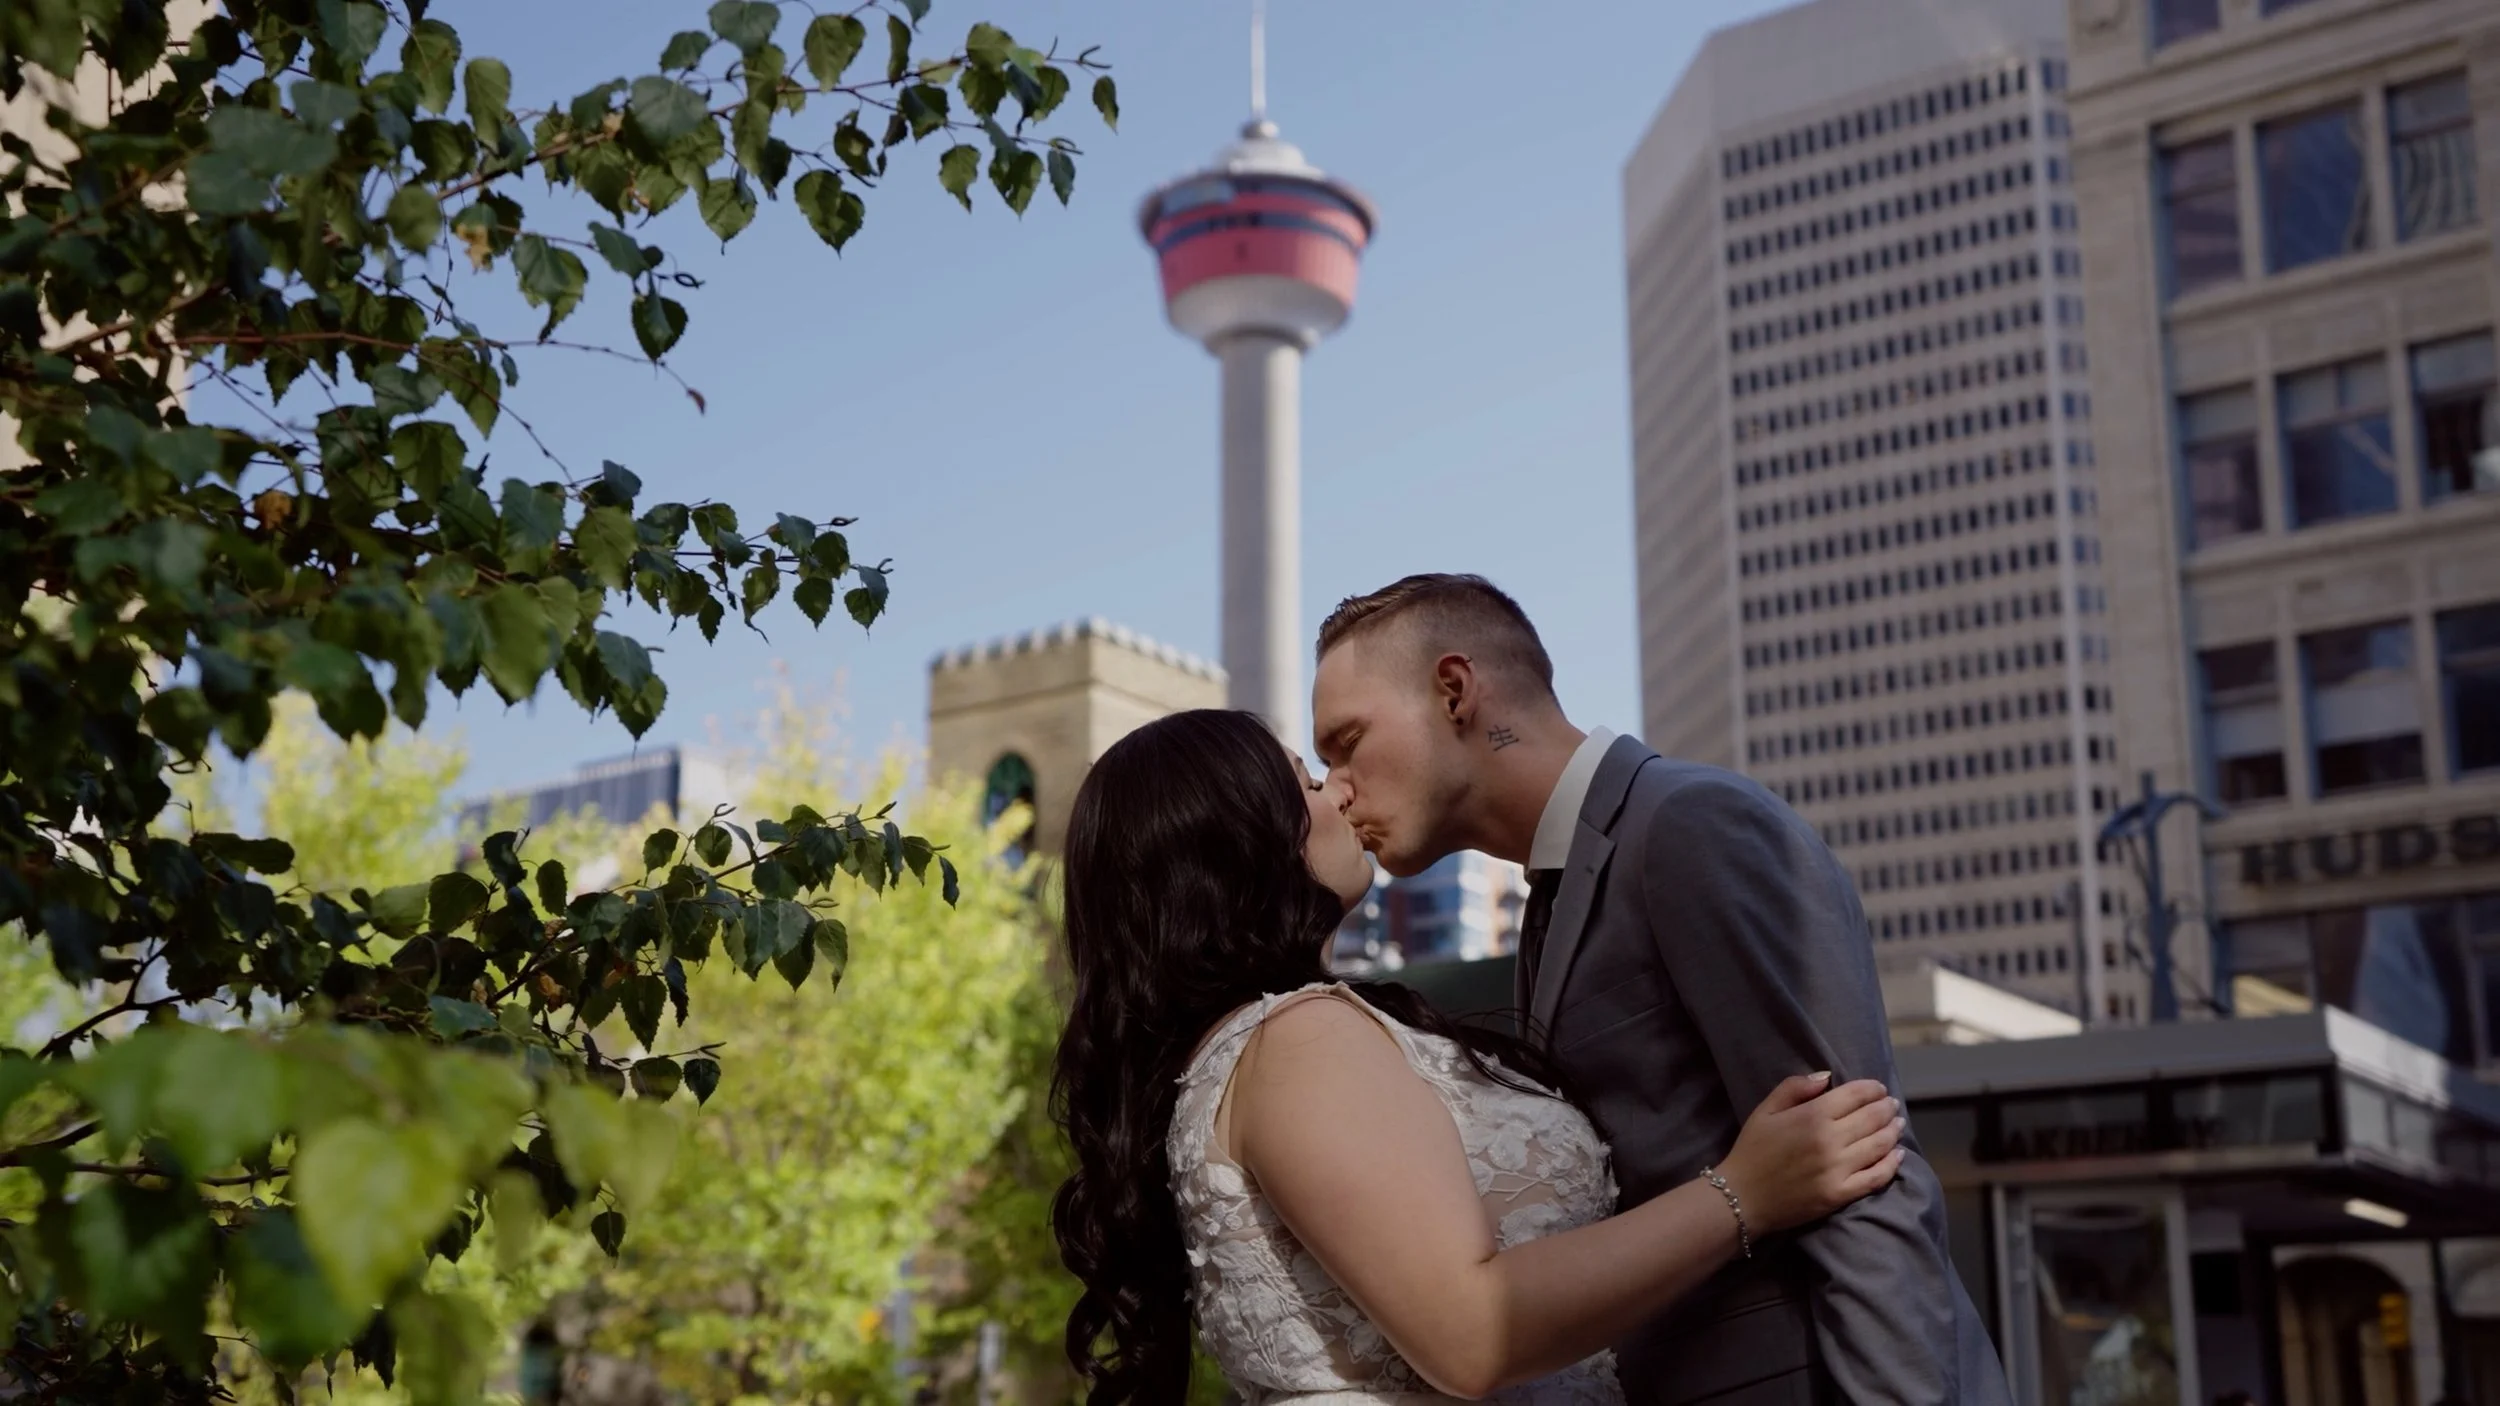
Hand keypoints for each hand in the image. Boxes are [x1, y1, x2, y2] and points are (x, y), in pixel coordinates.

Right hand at [1714, 1073, 1902, 1235]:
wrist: (1742, 1197)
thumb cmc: (1752, 1150)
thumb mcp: (1765, 1109)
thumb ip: (1795, 1087)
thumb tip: (1827, 1077)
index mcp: (1812, 1115)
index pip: (1855, 1095)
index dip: (1873, 1089)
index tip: (1879, 1089)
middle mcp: (1830, 1140)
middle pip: (1873, 1118)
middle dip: (1886, 1108)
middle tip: (1892, 1105)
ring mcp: (1838, 1169)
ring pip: (1880, 1145)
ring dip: (1894, 1132)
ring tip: (1898, 1124)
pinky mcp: (1841, 1194)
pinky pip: (1876, 1177)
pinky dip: (1892, 1164)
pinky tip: (1899, 1155)